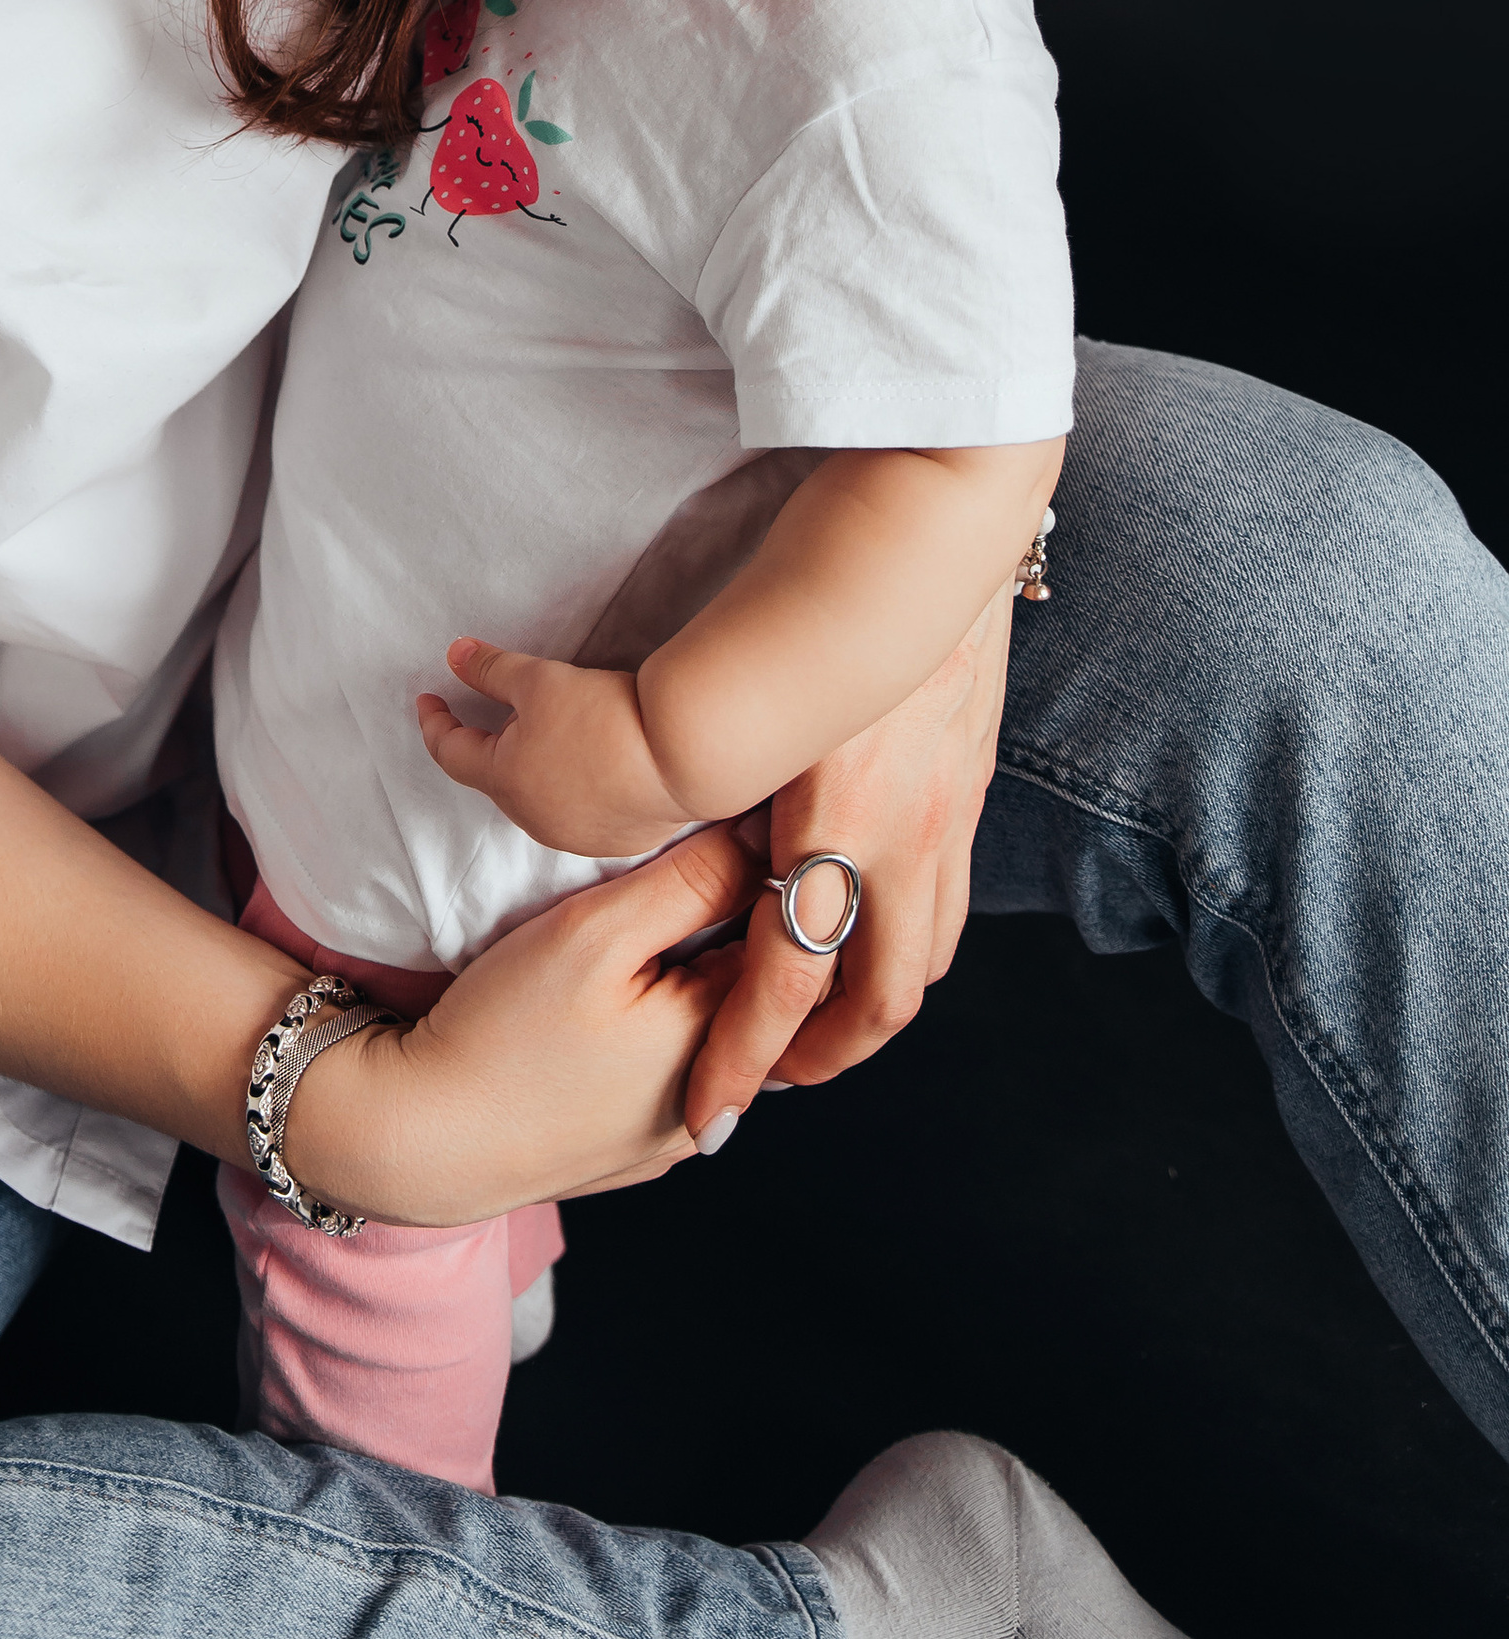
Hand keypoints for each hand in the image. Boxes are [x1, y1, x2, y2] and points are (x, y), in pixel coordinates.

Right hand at [283, 821, 766, 1225]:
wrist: (421, 1137)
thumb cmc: (503, 1032)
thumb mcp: (597, 933)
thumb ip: (692, 881)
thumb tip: (770, 833)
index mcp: (731, 1047)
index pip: (781, 937)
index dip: (747, 872)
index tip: (708, 831)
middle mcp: (723, 1107)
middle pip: (745, 984)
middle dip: (716, 926)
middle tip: (656, 879)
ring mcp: (679, 1136)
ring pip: (706, 1027)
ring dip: (685, 977)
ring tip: (626, 940)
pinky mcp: (634, 1148)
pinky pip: (669, 1068)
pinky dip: (653, 1028)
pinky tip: (605, 1007)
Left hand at [414, 637, 691, 854]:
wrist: (685, 755)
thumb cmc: (604, 716)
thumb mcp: (538, 680)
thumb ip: (491, 669)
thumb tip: (454, 655)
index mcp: (505, 781)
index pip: (451, 752)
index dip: (435, 722)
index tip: (428, 700)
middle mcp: (535, 820)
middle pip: (497, 778)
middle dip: (489, 744)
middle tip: (492, 711)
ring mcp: (578, 837)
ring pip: (540, 800)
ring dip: (535, 770)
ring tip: (551, 736)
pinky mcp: (618, 841)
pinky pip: (582, 814)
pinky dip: (576, 788)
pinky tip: (595, 766)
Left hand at [681, 583, 1012, 1138]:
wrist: (932, 531)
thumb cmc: (820, 593)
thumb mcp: (753, 693)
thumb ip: (724, 774)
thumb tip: (667, 828)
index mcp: (831, 818)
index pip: (783, 983)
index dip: (743, 1058)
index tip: (709, 1107)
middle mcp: (902, 834)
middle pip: (872, 1004)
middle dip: (819, 1058)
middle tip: (767, 1078)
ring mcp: (949, 817)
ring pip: (921, 963)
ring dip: (871, 1011)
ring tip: (818, 1024)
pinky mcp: (971, 791)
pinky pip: (949, 904)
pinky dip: (911, 942)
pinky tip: (875, 932)